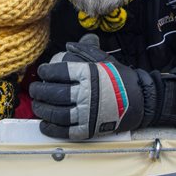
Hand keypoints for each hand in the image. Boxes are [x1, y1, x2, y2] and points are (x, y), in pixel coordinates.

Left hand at [30, 35, 145, 138]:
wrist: (140, 101)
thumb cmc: (120, 79)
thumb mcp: (105, 60)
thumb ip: (85, 51)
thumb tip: (68, 44)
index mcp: (89, 75)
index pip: (60, 72)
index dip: (46, 71)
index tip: (42, 71)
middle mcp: (87, 95)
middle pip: (54, 93)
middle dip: (39, 91)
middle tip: (34, 88)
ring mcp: (87, 114)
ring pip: (56, 113)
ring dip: (42, 109)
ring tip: (37, 105)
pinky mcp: (89, 129)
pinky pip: (65, 131)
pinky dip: (51, 129)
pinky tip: (44, 124)